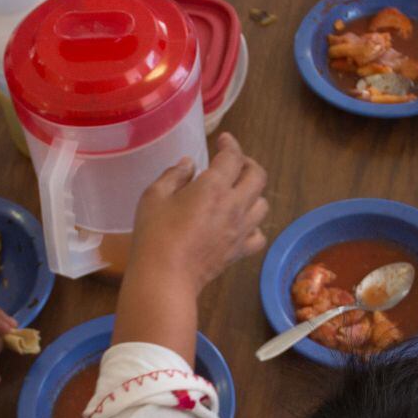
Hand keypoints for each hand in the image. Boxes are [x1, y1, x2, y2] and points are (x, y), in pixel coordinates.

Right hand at [126, 132, 268, 292]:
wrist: (165, 278)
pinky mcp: (239, 252)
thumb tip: (189, 164)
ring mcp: (240, 231)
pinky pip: (259, 235)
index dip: (231, 144)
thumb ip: (174, 175)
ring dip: (253, 193)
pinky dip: (254, 226)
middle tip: (234, 164)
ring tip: (238, 192)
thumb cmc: (155, 235)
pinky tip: (241, 225)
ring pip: (263, 204)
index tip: (224, 140)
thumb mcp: (154, 196)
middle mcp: (234, 206)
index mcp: (213, 187)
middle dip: (248, 164)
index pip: (233, 157)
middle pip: (258, 177)